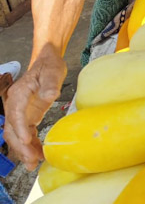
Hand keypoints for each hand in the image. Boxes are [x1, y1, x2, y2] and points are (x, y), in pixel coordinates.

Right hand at [3, 44, 66, 169]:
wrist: (47, 62)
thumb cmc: (49, 66)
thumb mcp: (53, 72)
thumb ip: (50, 84)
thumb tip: (50, 96)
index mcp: (18, 95)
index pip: (16, 115)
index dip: (20, 130)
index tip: (28, 141)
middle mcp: (15, 105)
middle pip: (11, 130)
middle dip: (20, 146)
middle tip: (31, 161)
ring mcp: (20, 112)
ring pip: (16, 135)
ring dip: (23, 149)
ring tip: (33, 163)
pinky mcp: (27, 116)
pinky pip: (25, 133)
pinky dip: (30, 144)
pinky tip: (38, 153)